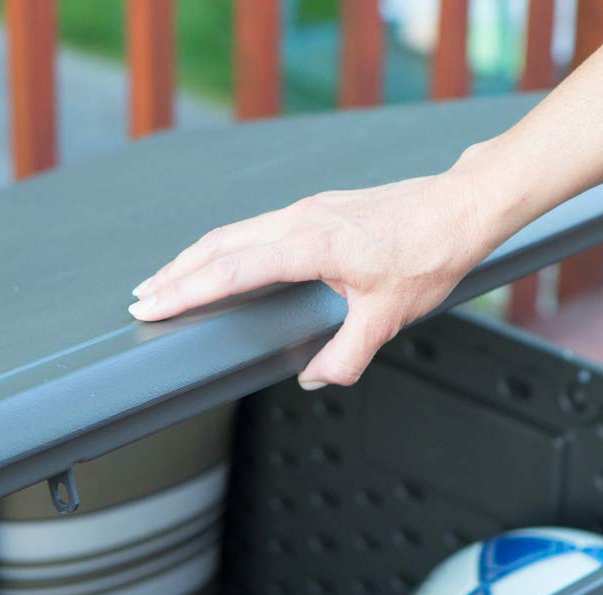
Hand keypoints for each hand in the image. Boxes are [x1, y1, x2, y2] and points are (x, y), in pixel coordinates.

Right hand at [129, 167, 499, 388]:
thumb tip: (316, 379)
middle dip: (176, 274)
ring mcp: (306, 210)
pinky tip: (223, 261)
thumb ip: (347, 354)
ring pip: (234, 232)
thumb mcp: (388, 317)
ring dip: (196, 258)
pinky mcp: (317, 209)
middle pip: (219, 246)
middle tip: (142, 298)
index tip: (152, 306)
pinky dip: (226, 247)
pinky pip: (255, 227)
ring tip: (168, 280)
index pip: (231, 271)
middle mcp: (300, 220)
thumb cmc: (429, 254)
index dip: (187, 291)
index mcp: (310, 244)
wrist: (459, 207)